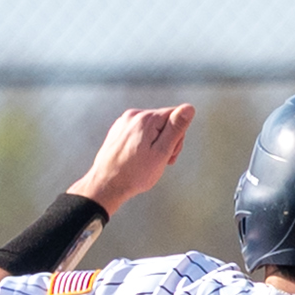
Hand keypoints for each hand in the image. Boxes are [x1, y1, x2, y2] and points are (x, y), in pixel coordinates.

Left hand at [72, 103, 194, 210]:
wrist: (105, 185)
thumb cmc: (135, 173)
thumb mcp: (161, 152)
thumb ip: (176, 129)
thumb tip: (189, 108)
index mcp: (146, 119)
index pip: (176, 116)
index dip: (178, 137)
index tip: (169, 154)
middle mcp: (133, 115)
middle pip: (164, 121)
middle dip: (167, 141)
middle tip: (160, 161)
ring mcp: (123, 122)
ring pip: (152, 128)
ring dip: (155, 144)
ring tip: (148, 162)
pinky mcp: (118, 131)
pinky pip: (139, 132)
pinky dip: (143, 144)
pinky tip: (138, 159)